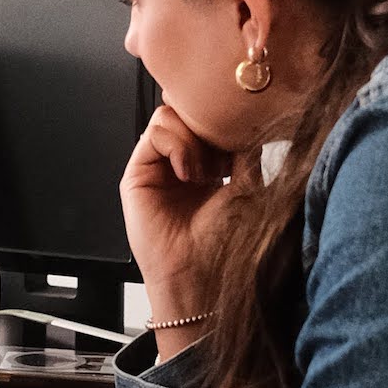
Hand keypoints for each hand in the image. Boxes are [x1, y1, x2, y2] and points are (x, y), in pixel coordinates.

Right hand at [120, 103, 241, 310]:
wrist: (201, 274)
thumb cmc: (224, 242)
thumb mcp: (249, 185)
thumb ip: (246, 150)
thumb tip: (249, 118)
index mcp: (207, 167)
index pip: (207, 121)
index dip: (221, 116)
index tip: (240, 128)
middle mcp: (180, 164)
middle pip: (186, 113)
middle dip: (207, 124)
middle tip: (222, 154)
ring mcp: (158, 168)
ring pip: (169, 117)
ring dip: (193, 138)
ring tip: (205, 173)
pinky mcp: (138, 174)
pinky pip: (153, 133)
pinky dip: (176, 144)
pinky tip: (188, 173)